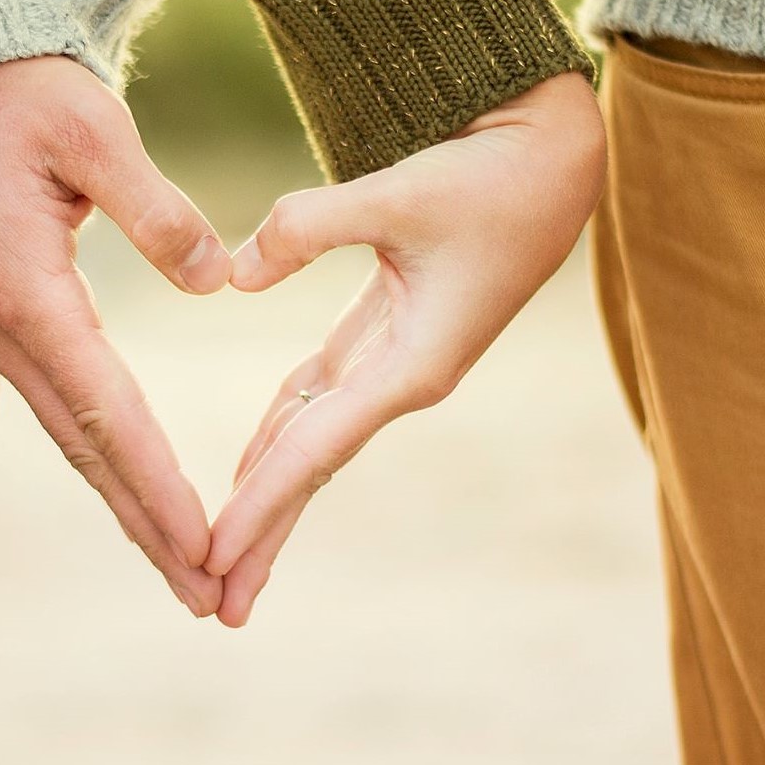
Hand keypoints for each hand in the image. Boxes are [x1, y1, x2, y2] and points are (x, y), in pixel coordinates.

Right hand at [0, 55, 233, 615]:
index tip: (205, 544)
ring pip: (71, 437)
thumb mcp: (88, 126)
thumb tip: (215, 279)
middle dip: (148, 526)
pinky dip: (103, 458)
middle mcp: (3, 328)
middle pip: (87, 449)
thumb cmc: (9, 92)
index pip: (106, 409)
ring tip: (183, 565)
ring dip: (127, 504)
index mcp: (26, 289)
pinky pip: (60, 406)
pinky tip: (135, 488)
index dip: (157, 482)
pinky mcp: (1, 319)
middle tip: (207, 595)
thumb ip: (153, 206)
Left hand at [207, 71, 606, 625]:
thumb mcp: (399, 193)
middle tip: (213, 603)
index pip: (315, 451)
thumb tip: (232, 276)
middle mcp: (403, 379)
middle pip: (312, 470)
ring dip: (268, 495)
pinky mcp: (388, 334)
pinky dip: (280, 433)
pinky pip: (320, 399)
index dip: (259, 505)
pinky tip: (249, 466)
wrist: (554, 161)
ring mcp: (396, 362)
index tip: (210, 557)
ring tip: (223, 555)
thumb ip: (309, 228)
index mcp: (413, 366)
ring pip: (313, 441)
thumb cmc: (490, 178)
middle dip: (263, 535)